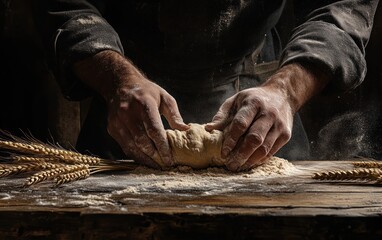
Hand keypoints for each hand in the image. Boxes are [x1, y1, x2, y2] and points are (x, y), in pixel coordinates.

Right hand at [74, 50, 188, 167]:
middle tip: (165, 165)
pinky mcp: (112, 128)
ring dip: (145, 159)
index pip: (154, 130)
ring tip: (156, 166)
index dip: (162, 147)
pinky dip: (135, 155)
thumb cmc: (146, 91)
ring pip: (132, 146)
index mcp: (144, 104)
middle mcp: (128, 113)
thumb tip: (185, 130)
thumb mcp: (164, 97)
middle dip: (155, 156)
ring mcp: (118, 121)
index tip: (169, 159)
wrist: (120, 84)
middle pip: (142, 141)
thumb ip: (174, 115)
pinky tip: (145, 159)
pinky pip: (124, 146)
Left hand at [206, 63, 329, 170]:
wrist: (282, 94)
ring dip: (250, 160)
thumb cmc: (253, 99)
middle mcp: (268, 114)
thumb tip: (208, 129)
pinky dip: (260, 159)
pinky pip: (272, 151)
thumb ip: (222, 115)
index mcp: (253, 103)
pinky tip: (250, 163)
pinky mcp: (286, 134)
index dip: (231, 140)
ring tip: (239, 167)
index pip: (241, 124)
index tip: (223, 153)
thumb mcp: (236, 100)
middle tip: (230, 165)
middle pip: (254, 138)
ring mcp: (279, 125)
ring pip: (264, 148)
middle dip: (241, 154)